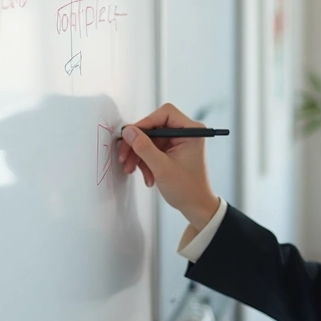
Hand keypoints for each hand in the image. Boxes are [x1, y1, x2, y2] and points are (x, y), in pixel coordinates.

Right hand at [118, 103, 219, 229]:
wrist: (196, 207)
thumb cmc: (187, 189)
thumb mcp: (162, 168)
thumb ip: (144, 147)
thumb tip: (129, 131)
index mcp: (192, 131)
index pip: (165, 114)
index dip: (146, 123)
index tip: (131, 136)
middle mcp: (186, 133)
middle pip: (154, 127)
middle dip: (138, 144)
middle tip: (125, 157)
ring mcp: (179, 142)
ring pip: (150, 140)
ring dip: (140, 156)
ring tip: (133, 171)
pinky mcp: (173, 150)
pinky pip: (153, 149)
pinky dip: (146, 162)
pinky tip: (147, 176)